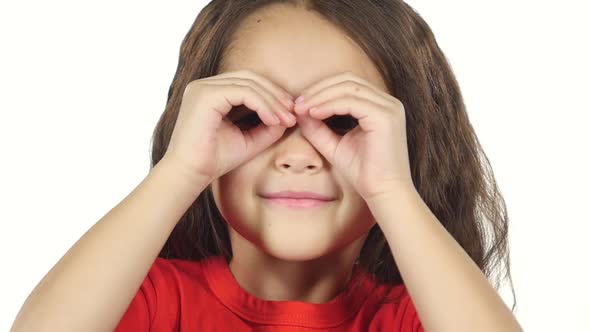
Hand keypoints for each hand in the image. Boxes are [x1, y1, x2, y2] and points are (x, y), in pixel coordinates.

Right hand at [163, 70, 295, 185]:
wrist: (190, 174)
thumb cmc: (215, 159)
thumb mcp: (249, 139)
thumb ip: (268, 125)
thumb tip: (289, 114)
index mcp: (212, 92)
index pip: (248, 82)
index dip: (273, 95)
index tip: (290, 115)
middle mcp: (205, 85)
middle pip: (251, 77)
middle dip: (276, 94)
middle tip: (293, 114)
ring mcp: (204, 87)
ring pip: (249, 83)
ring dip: (273, 101)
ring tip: (287, 120)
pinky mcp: (205, 94)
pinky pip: (243, 92)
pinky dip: (263, 105)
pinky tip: (274, 121)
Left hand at [292, 72, 414, 200]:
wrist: (383, 193)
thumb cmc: (363, 173)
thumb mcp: (334, 145)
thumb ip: (318, 127)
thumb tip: (299, 110)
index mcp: (380, 106)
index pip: (348, 84)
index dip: (321, 89)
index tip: (299, 104)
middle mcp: (388, 103)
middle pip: (348, 80)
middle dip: (319, 89)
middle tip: (297, 103)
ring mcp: (389, 108)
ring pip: (349, 87)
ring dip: (321, 95)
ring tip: (301, 108)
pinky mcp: (385, 117)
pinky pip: (352, 101)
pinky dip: (330, 104)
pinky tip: (313, 113)